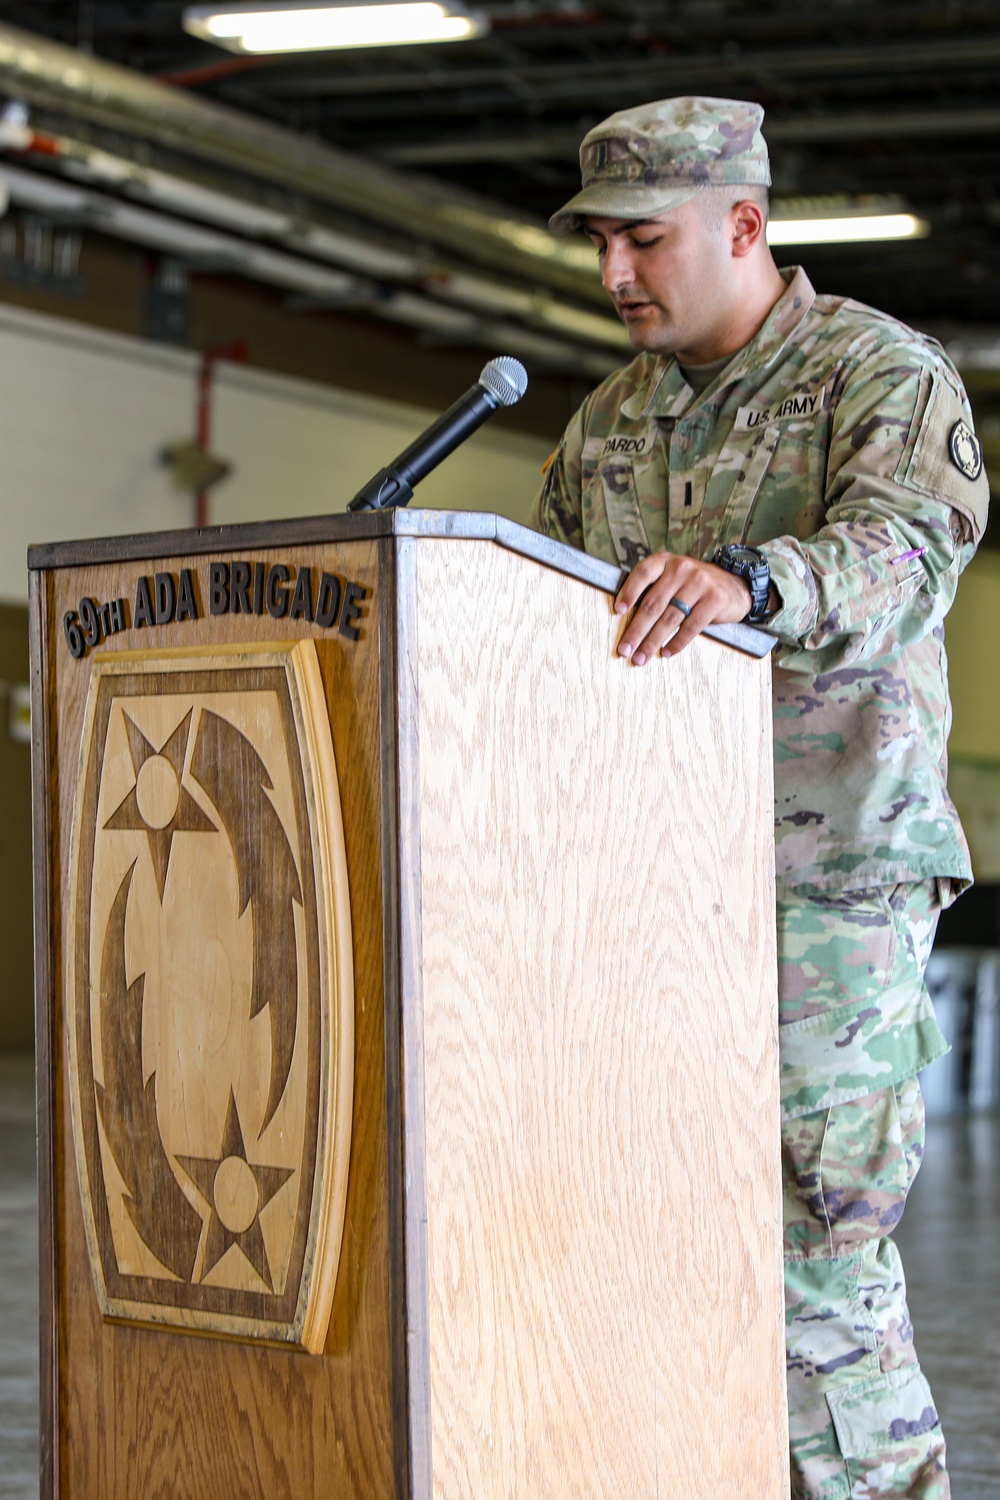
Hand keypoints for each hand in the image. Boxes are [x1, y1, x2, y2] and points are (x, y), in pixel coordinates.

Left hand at [614, 551, 752, 662]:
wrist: (735, 586)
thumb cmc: (694, 586)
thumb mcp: (674, 577)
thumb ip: (654, 587)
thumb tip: (625, 615)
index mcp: (667, 561)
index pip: (643, 573)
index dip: (629, 592)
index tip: (618, 611)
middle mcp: (682, 568)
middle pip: (653, 604)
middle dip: (636, 631)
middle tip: (624, 649)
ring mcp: (700, 582)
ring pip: (670, 618)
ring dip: (652, 642)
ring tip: (640, 658)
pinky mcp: (715, 599)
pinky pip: (691, 626)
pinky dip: (677, 643)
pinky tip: (665, 652)